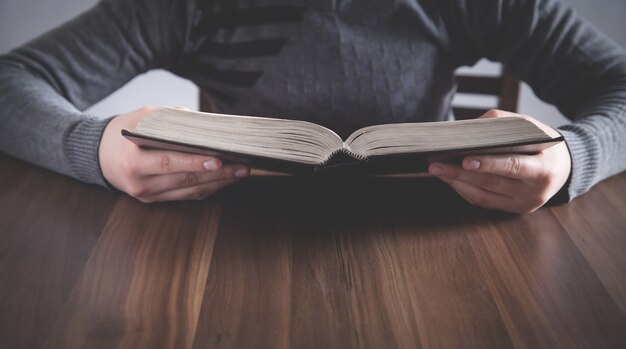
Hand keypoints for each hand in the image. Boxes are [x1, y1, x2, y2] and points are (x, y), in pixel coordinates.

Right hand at [99, 107, 248, 202]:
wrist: (98, 154)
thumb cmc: (124, 132)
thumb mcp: (143, 118)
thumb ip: (172, 120)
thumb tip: (205, 125)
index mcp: (133, 161)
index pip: (169, 162)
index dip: (195, 163)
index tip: (219, 160)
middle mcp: (140, 183)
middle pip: (185, 180)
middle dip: (217, 174)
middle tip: (242, 166)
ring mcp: (147, 195)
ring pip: (189, 191)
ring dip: (218, 183)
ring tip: (240, 172)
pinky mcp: (154, 200)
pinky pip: (185, 195)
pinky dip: (207, 188)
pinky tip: (224, 179)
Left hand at [428, 109, 570, 213]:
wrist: (563, 167)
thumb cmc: (541, 143)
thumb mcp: (528, 127)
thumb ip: (500, 124)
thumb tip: (466, 130)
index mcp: (544, 167)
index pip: (512, 166)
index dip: (488, 164)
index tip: (464, 159)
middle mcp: (535, 190)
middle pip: (492, 182)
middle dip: (460, 172)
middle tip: (436, 164)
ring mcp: (524, 203)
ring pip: (484, 195)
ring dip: (457, 182)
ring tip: (438, 169)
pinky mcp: (514, 210)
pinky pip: (484, 202)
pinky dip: (464, 190)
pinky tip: (451, 178)